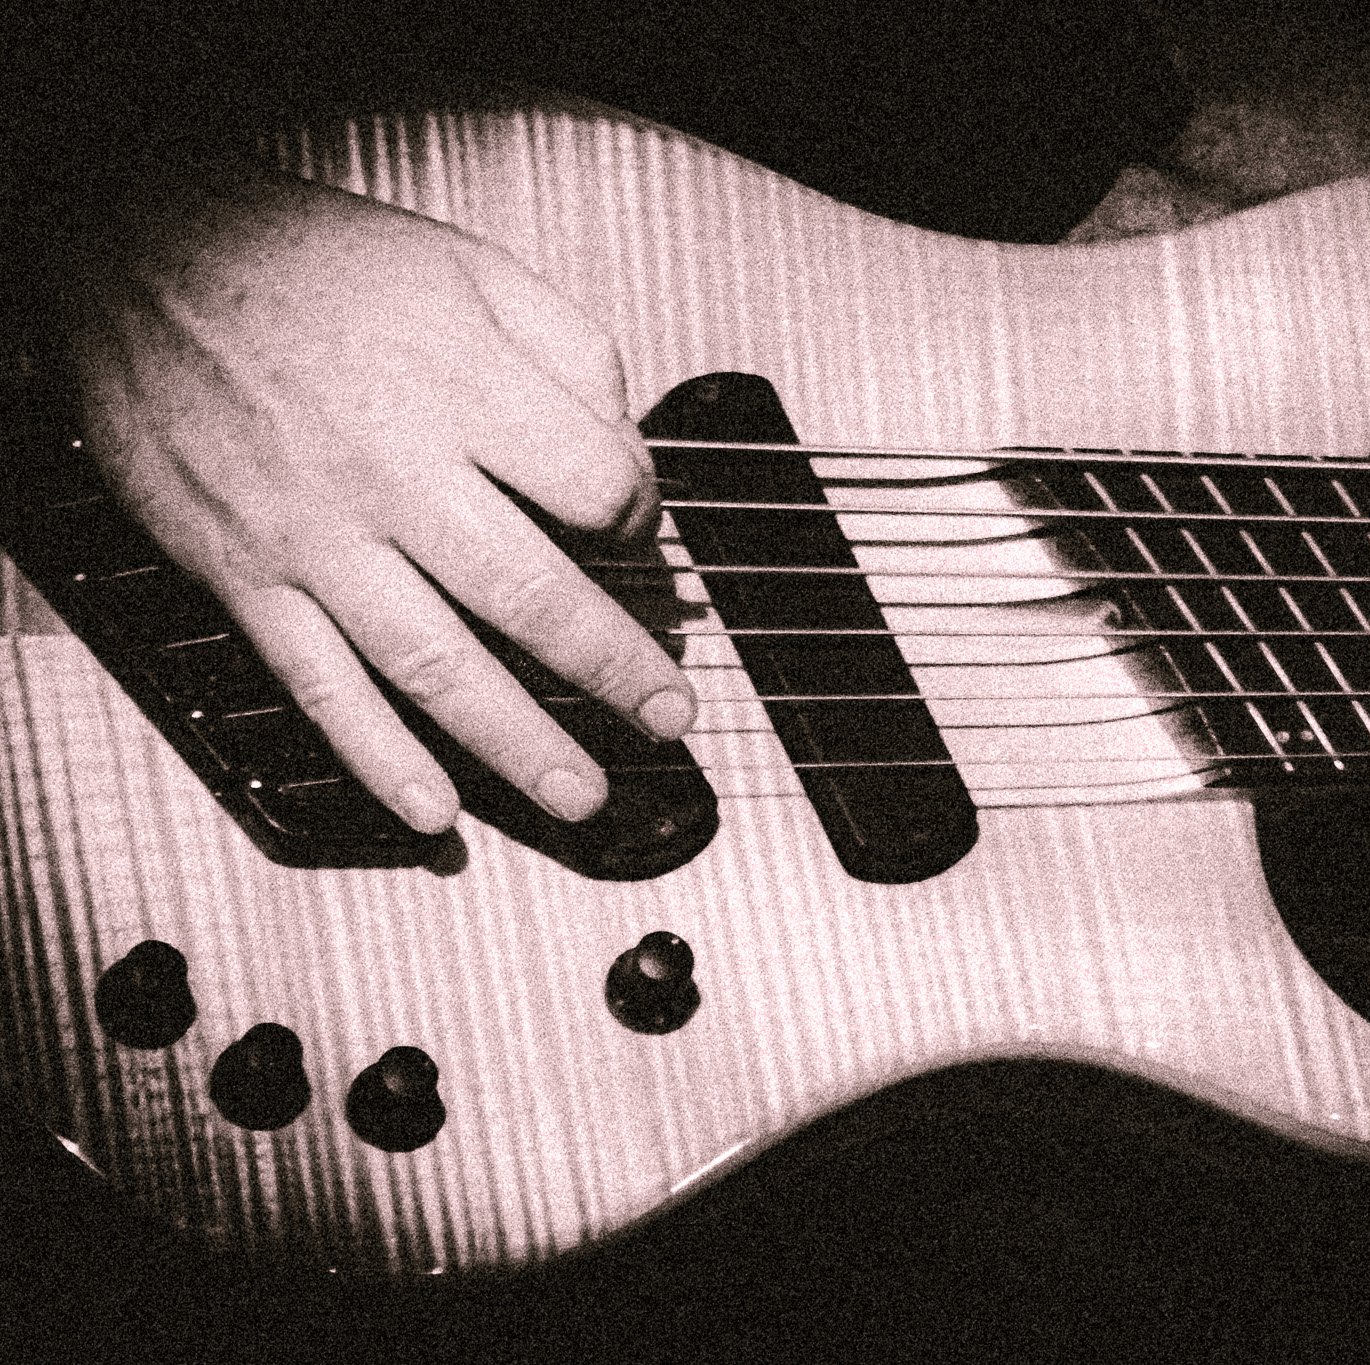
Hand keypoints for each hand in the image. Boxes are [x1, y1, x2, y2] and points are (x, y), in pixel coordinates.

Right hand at [52, 160, 695, 832]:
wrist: (139, 254)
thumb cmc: (310, 261)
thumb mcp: (471, 266)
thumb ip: (572, 354)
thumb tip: (631, 448)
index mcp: (462, 387)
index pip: (596, 487)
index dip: (641, 523)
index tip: (642, 539)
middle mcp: (392, 470)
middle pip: (530, 595)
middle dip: (612, 669)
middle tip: (667, 717)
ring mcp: (315, 535)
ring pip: (434, 664)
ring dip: (516, 744)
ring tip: (580, 795)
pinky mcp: (244, 576)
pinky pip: (319, 684)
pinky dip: (377, 757)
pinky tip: (432, 808)